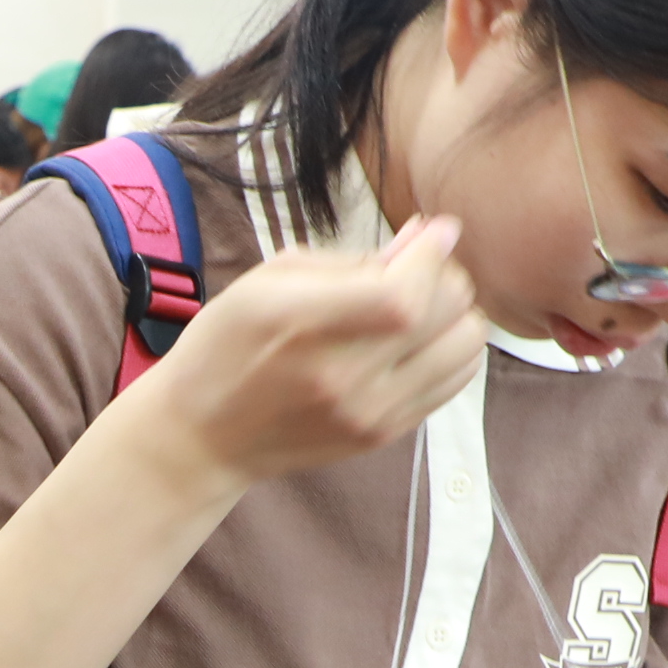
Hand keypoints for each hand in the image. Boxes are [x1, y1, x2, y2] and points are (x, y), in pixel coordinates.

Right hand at [126, 220, 485, 495]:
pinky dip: (449, 349)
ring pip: (465, 346)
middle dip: (443, 274)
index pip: (405, 293)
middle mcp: (342, 377)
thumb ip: (353, 259)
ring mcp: (368, 413)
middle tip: (414, 269)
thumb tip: (426, 237)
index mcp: (303, 324)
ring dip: (453, 314)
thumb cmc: (228, 344)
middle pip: (446, 312)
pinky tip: (416, 340)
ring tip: (418, 308)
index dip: (433, 254)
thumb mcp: (269, 279)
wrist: (202, 436)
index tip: (432, 231)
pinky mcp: (383, 434)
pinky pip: (455, 380)